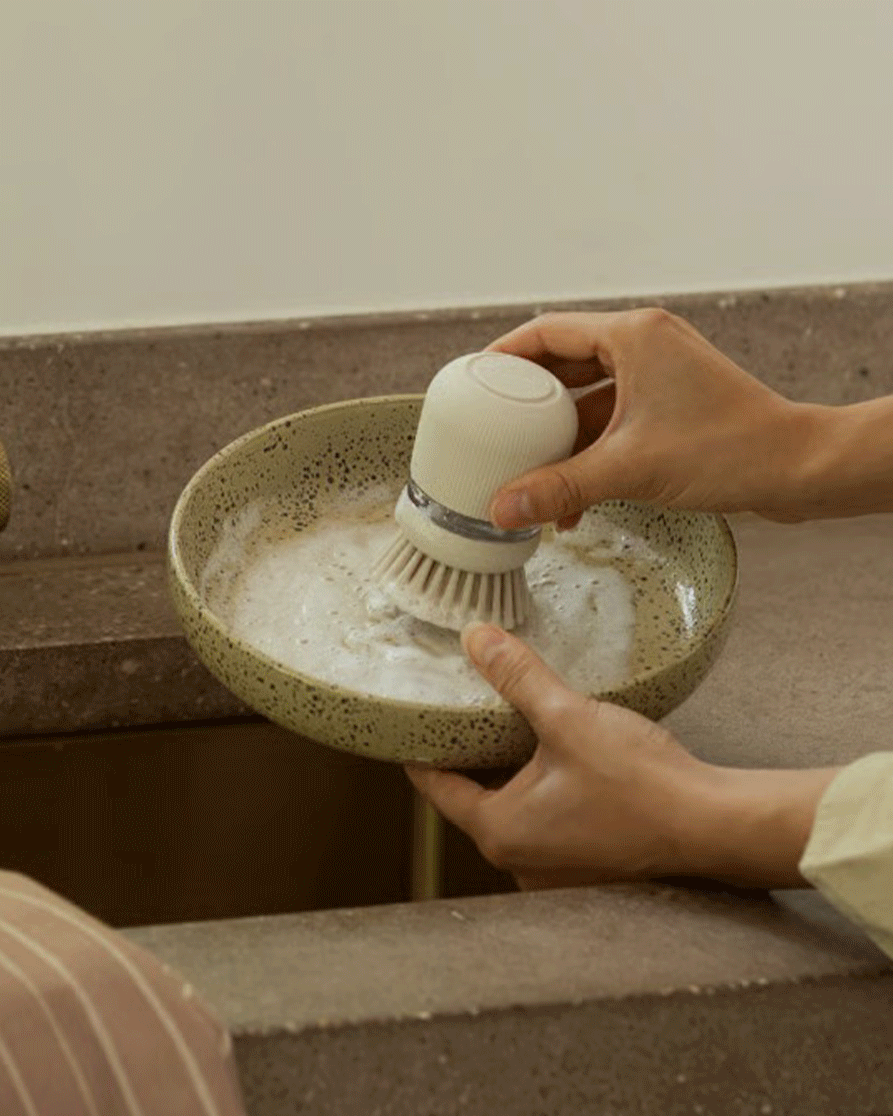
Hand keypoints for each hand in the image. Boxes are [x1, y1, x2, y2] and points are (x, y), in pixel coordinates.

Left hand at [407, 623, 837, 890]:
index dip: (420, 749)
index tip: (409, 721)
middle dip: (471, 756)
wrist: (712, 824)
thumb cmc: (638, 781)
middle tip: (464, 711)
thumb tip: (476, 639)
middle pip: (475, 799)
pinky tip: (561, 759)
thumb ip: (518, 678)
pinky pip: (548, 823)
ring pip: (515, 811)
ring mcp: (555, 872)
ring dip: (512, 774)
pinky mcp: (588, 866)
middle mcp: (519, 862)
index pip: (436, 787)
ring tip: (512, 727)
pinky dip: (544, 791)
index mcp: (500, 832)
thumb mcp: (568, 719)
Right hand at [485, 309, 818, 529]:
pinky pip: (612, 423)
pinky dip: (589, 453)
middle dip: (528, 406)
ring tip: (528, 474)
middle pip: (563, 366)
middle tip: (491, 430)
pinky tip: (573, 497)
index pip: (546, 332)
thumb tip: (503, 508)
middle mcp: (643, 346)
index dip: (504, 357)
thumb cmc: (730, 449)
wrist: (796, 469)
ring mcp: (658, 377)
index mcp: (632, 336)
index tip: (474, 383)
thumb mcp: (630, 468)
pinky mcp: (669, 408)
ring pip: (587, 401)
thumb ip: (561, 487)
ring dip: (559, 439)